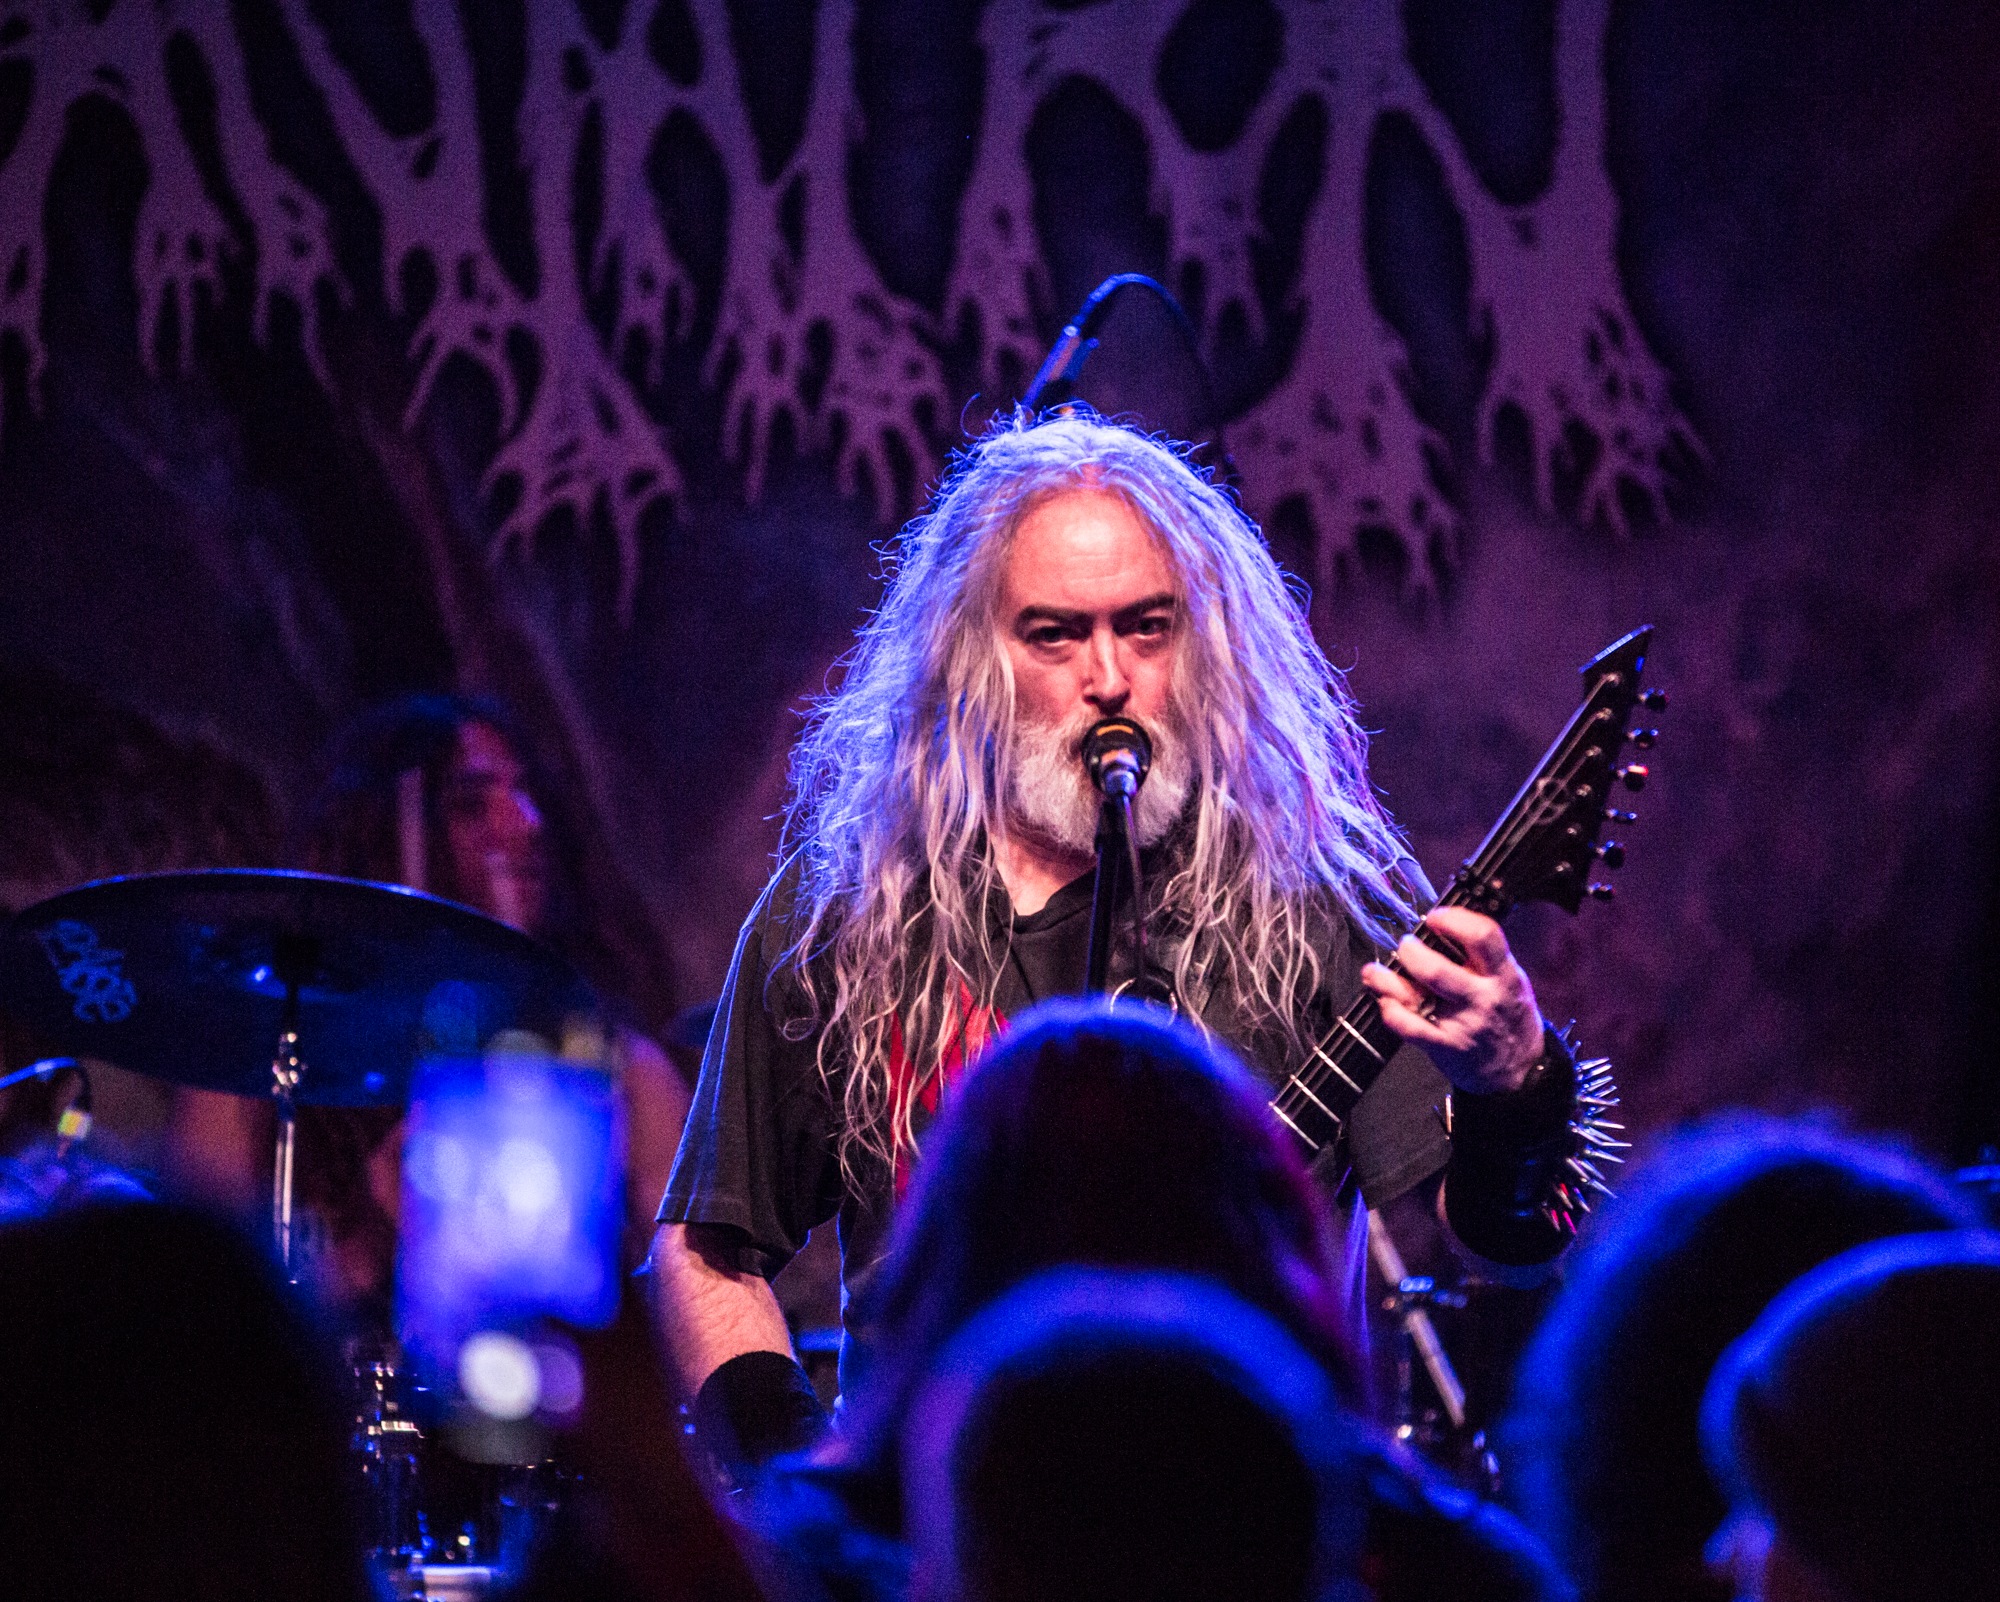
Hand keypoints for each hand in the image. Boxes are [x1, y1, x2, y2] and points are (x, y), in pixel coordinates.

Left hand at [1360, 907, 1544, 1094]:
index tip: (1436, 917)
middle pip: (1436, 969)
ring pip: (1416, 996)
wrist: (1517, 1069)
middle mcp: (1482, 998)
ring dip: (1388, 979)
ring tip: (1377, 971)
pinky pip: (1408, 1027)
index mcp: (1503, 974)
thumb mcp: (1510, 979)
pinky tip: (1385, 1000)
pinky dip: (1390, 1010)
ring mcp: (1461, 1023)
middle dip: (1411, 951)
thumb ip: (1482, 956)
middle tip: (1406, 945)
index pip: (1484, 937)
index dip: (1455, 919)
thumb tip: (1442, 924)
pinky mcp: (1443, 1046)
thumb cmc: (1508, 1015)